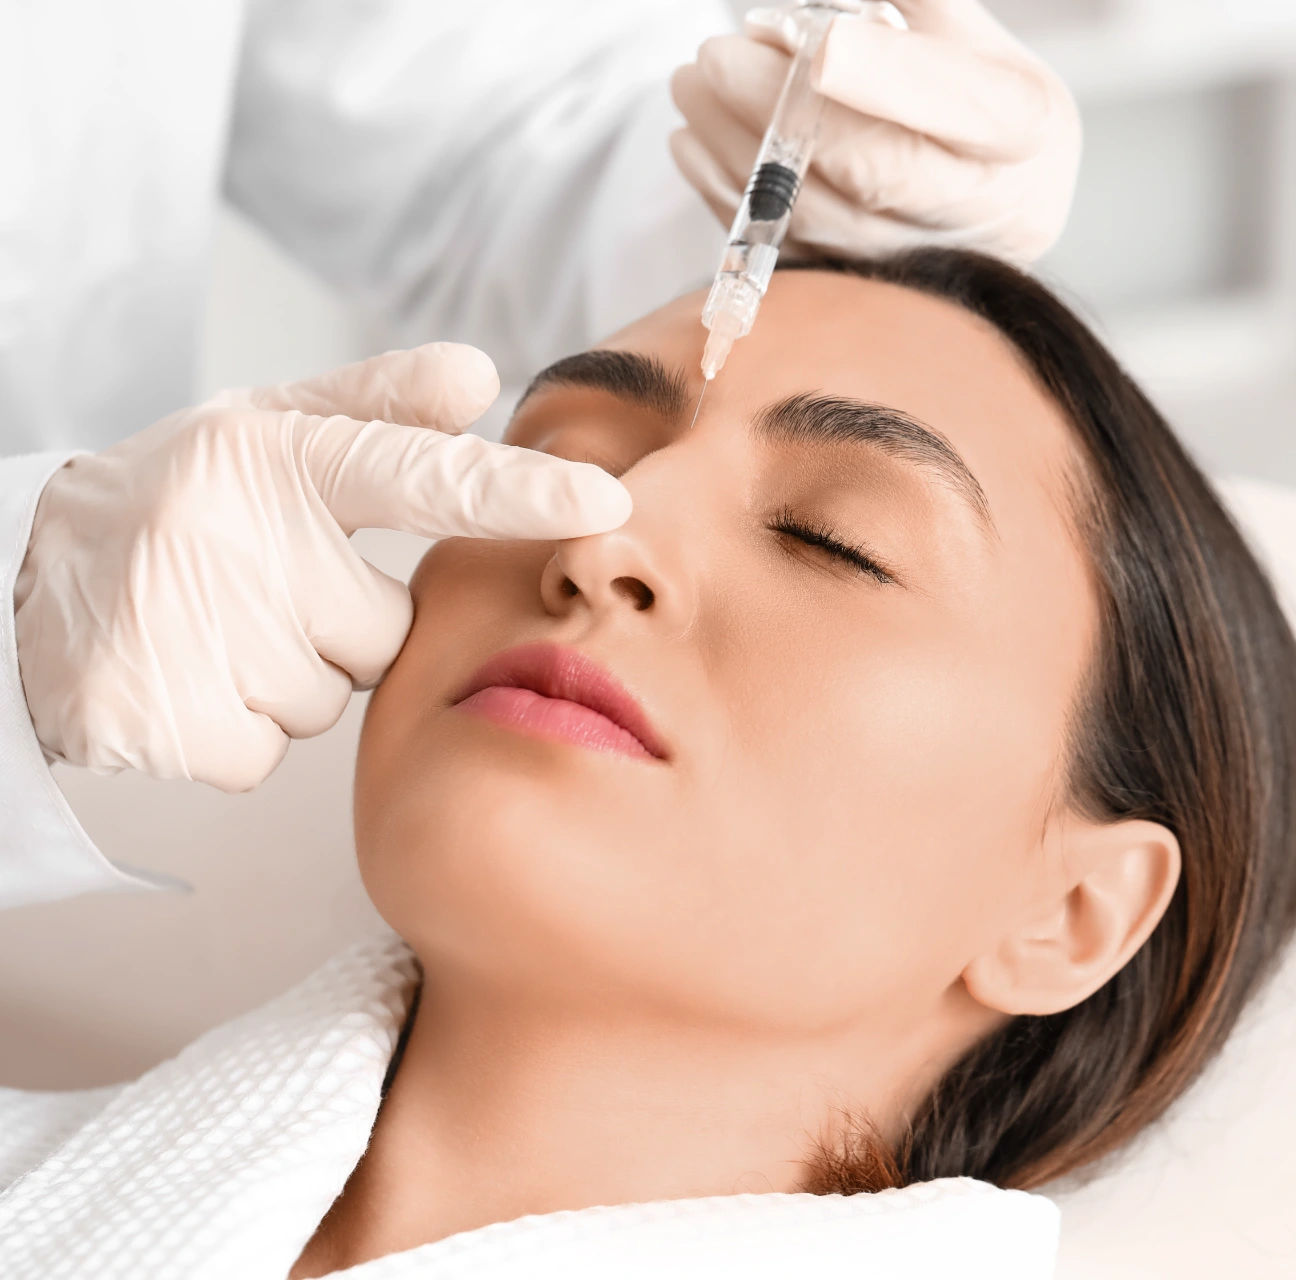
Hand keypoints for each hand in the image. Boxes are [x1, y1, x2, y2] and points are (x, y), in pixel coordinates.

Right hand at [13, 343, 631, 791]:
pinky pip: (263, 752)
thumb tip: (481, 372)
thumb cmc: (177, 500)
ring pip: (323, 696)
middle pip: (380, 632)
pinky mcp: (157, 718)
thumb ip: (377, 406)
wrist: (13, 579)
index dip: (515, 492)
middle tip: (253, 591)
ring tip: (205, 629)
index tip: (606, 502)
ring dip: (282, 679)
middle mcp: (230, 533)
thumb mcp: (263, 429)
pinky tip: (179, 680)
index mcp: (268, 456)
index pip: (417, 474)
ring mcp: (189, 628)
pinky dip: (232, 732)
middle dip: (334, 626)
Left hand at [669, 0, 1080, 263]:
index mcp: (1027, 130)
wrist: (994, 194)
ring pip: (821, 215)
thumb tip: (818, 9)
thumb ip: (912, 5)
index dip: (893, 80)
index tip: (823, 44)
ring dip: (737, 148)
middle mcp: (986, 211)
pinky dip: (730, 194)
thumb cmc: (974, 93)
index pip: (971, 108)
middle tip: (715, 55)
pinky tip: (696, 141)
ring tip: (691, 85)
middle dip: (783, 108)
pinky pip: (789, 248)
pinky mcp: (868, 289)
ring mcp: (924, 260)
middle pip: (881, 171)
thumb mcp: (965, 34)